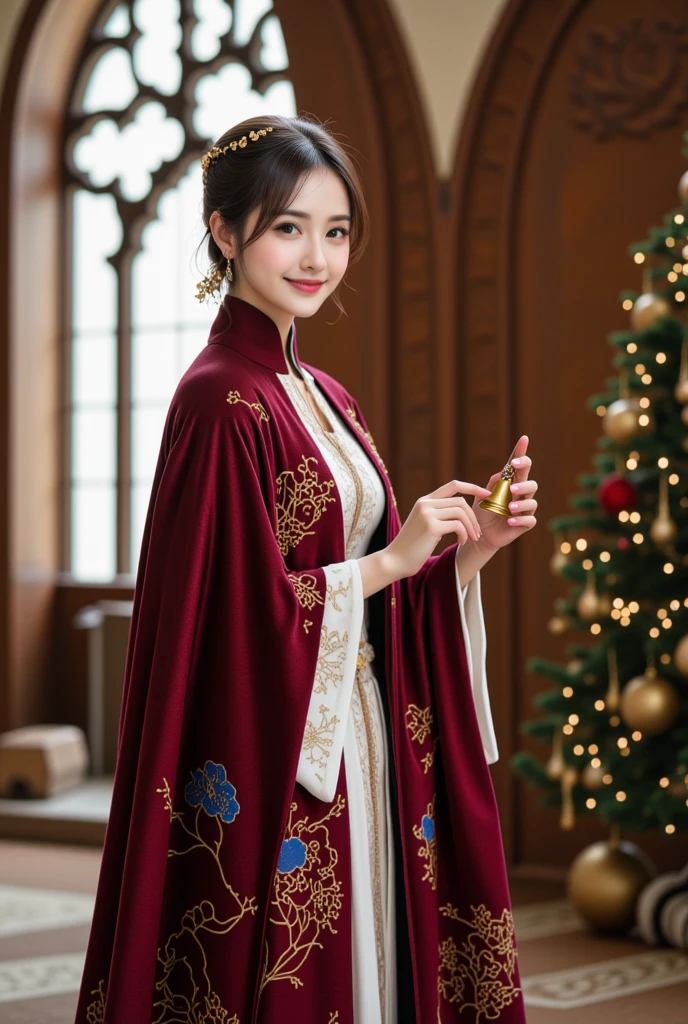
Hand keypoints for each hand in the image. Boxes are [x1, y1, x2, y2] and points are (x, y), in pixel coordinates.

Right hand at [385, 478, 493, 578]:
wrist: (395, 561)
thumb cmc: (412, 547)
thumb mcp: (425, 525)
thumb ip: (438, 514)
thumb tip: (462, 511)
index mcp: (425, 501)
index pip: (453, 485)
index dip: (472, 487)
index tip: (486, 494)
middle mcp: (425, 503)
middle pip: (461, 501)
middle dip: (474, 517)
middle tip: (477, 533)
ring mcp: (427, 513)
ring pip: (461, 512)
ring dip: (471, 527)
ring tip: (472, 539)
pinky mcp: (431, 526)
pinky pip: (458, 525)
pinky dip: (464, 534)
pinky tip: (461, 543)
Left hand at [472, 435, 537, 551]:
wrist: (479, 534)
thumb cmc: (482, 512)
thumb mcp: (481, 496)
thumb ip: (491, 484)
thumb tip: (503, 472)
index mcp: (511, 484)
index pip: (518, 467)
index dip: (521, 452)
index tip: (523, 439)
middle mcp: (520, 495)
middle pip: (531, 483)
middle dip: (524, 483)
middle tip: (512, 487)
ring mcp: (524, 510)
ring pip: (532, 502)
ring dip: (521, 504)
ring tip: (508, 508)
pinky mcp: (524, 524)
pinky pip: (530, 520)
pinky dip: (520, 520)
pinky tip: (509, 521)